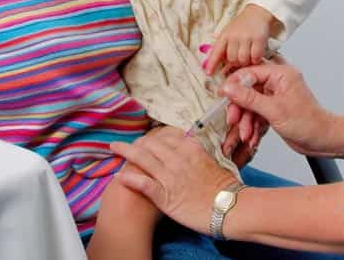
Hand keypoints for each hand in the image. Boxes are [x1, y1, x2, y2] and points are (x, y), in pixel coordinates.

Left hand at [110, 126, 238, 234]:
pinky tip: (118, 176)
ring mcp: (170, 176)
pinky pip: (142, 183)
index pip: (165, 135)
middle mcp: (177, 158)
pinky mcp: (164, 195)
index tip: (147, 137)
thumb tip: (197, 145)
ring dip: (125, 151)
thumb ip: (201, 152)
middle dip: (136, 141)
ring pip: (142, 158)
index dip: (153, 135)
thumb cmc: (227, 187)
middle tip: (127, 142)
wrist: (230, 208)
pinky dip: (129, 178)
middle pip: (150, 143)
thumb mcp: (215, 161)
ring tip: (113, 147)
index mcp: (190, 148)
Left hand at [204, 4, 279, 75]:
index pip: (216, 51)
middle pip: (232, 59)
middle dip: (236, 63)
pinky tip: (256, 56)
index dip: (212, 63)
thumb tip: (222, 69)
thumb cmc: (241, 26)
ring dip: (246, 62)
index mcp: (225, 35)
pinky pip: (256, 57)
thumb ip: (224, 49)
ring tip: (248, 57)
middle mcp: (234, 36)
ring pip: (243, 60)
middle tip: (240, 60)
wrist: (257, 13)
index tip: (209, 73)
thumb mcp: (229, 33)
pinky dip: (256, 60)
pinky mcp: (259, 39)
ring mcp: (247, 37)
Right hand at [219, 58, 336, 156]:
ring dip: (246, 120)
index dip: (235, 83)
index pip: (250, 72)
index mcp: (281, 74)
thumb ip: (249, 98)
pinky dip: (253, 125)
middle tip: (232, 119)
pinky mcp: (274, 108)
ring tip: (245, 134)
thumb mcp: (274, 110)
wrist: (322, 140)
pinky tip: (252, 136)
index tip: (222, 94)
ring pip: (251, 103)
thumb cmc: (308, 123)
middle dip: (240, 107)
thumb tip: (229, 88)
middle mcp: (278, 82)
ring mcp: (275, 95)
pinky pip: (257, 113)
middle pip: (248, 89)